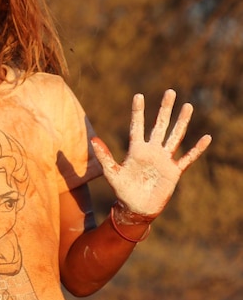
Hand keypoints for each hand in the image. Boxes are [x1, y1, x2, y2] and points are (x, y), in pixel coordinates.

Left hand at [91, 89, 211, 217]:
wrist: (136, 208)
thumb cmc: (122, 190)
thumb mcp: (111, 172)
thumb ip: (104, 156)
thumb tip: (93, 139)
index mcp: (136, 149)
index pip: (137, 126)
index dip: (138, 111)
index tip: (139, 95)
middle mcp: (151, 150)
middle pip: (160, 125)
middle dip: (165, 109)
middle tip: (170, 91)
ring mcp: (164, 160)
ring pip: (175, 136)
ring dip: (181, 122)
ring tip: (188, 106)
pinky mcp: (174, 171)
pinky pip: (188, 158)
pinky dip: (197, 149)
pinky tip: (206, 138)